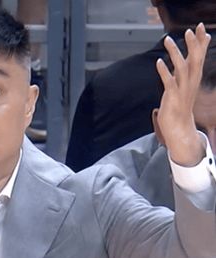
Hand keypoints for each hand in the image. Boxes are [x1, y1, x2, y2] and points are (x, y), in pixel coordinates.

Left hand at [156, 23, 211, 166]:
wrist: (179, 129)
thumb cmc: (178, 106)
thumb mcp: (182, 86)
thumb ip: (184, 73)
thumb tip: (184, 60)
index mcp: (193, 79)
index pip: (199, 57)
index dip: (200, 42)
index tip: (200, 28)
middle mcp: (190, 83)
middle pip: (195, 60)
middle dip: (193, 45)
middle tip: (191, 30)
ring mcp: (182, 90)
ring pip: (182, 68)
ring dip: (175, 54)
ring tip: (168, 40)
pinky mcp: (173, 98)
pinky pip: (169, 83)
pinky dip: (164, 72)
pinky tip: (158, 62)